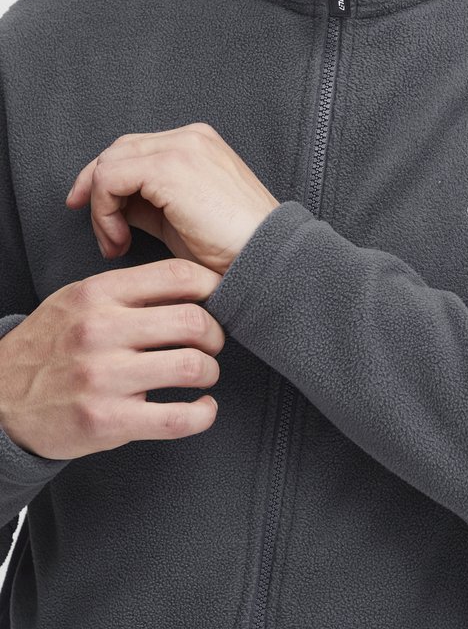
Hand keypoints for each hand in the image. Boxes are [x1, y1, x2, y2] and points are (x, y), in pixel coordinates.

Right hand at [0, 259, 223, 460]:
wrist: (0, 399)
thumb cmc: (51, 345)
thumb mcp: (78, 300)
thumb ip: (128, 291)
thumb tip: (192, 287)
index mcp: (98, 294)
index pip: (177, 275)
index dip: (211, 287)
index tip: (218, 300)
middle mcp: (100, 330)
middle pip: (193, 321)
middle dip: (216, 334)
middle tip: (212, 343)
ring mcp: (103, 377)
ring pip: (191, 366)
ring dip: (210, 371)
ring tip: (204, 374)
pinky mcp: (107, 421)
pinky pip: (177, 418)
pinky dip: (203, 414)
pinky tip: (203, 408)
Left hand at [65, 122, 279, 274]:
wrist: (267, 259)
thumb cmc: (232, 248)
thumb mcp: (183, 219)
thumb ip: (150, 202)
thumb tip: (117, 207)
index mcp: (197, 143)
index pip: (135, 149)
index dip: (106, 180)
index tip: (98, 216)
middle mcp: (190, 136)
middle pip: (118, 150)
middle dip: (95, 190)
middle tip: (102, 234)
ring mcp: (180, 147)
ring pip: (109, 163)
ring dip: (101, 208)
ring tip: (116, 244)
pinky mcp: (169, 167)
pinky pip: (111, 179)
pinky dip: (104, 212)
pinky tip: (120, 240)